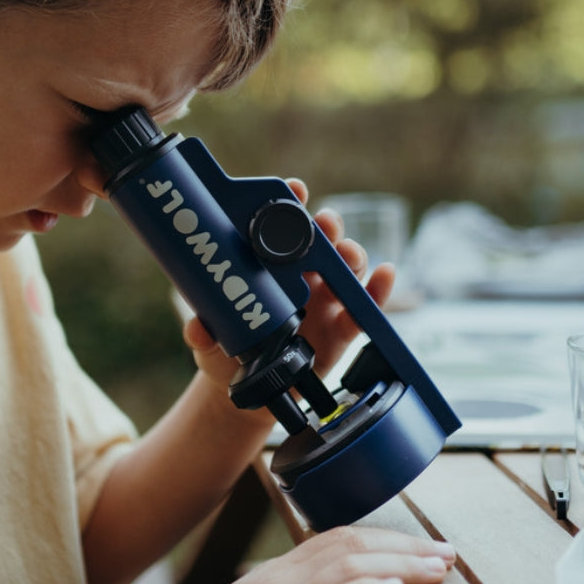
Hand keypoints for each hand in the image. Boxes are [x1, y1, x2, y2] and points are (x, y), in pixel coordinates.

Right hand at [144, 526, 454, 583]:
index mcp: (273, 579)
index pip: (335, 540)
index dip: (382, 539)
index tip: (419, 547)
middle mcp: (279, 582)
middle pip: (350, 544)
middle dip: (404, 546)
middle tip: (446, 553)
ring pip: (347, 567)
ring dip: (400, 564)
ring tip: (438, 570)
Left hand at [183, 179, 394, 388]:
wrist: (246, 394)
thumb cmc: (227, 354)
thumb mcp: (209, 342)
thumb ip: (203, 333)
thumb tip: (197, 329)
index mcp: (269, 268)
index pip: (281, 227)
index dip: (291, 202)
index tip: (295, 189)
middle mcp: (301, 277)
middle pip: (322, 242)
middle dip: (327, 227)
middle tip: (324, 223)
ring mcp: (324, 301)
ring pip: (346, 269)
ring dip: (352, 255)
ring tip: (349, 254)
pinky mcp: (341, 329)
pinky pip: (363, 308)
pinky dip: (378, 290)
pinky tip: (386, 275)